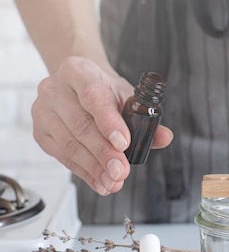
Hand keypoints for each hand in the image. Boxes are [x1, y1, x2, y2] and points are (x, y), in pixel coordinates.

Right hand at [31, 57, 172, 194]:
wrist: (78, 85)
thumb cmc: (104, 89)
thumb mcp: (126, 95)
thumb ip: (146, 117)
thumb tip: (164, 137)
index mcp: (78, 70)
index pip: (93, 97)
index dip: (109, 122)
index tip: (124, 144)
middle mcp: (54, 88)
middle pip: (80, 125)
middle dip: (103, 152)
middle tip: (121, 171)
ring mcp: (43, 111)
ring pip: (70, 144)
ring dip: (94, 167)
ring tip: (114, 181)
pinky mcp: (40, 133)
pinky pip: (63, 157)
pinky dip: (84, 172)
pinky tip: (100, 181)